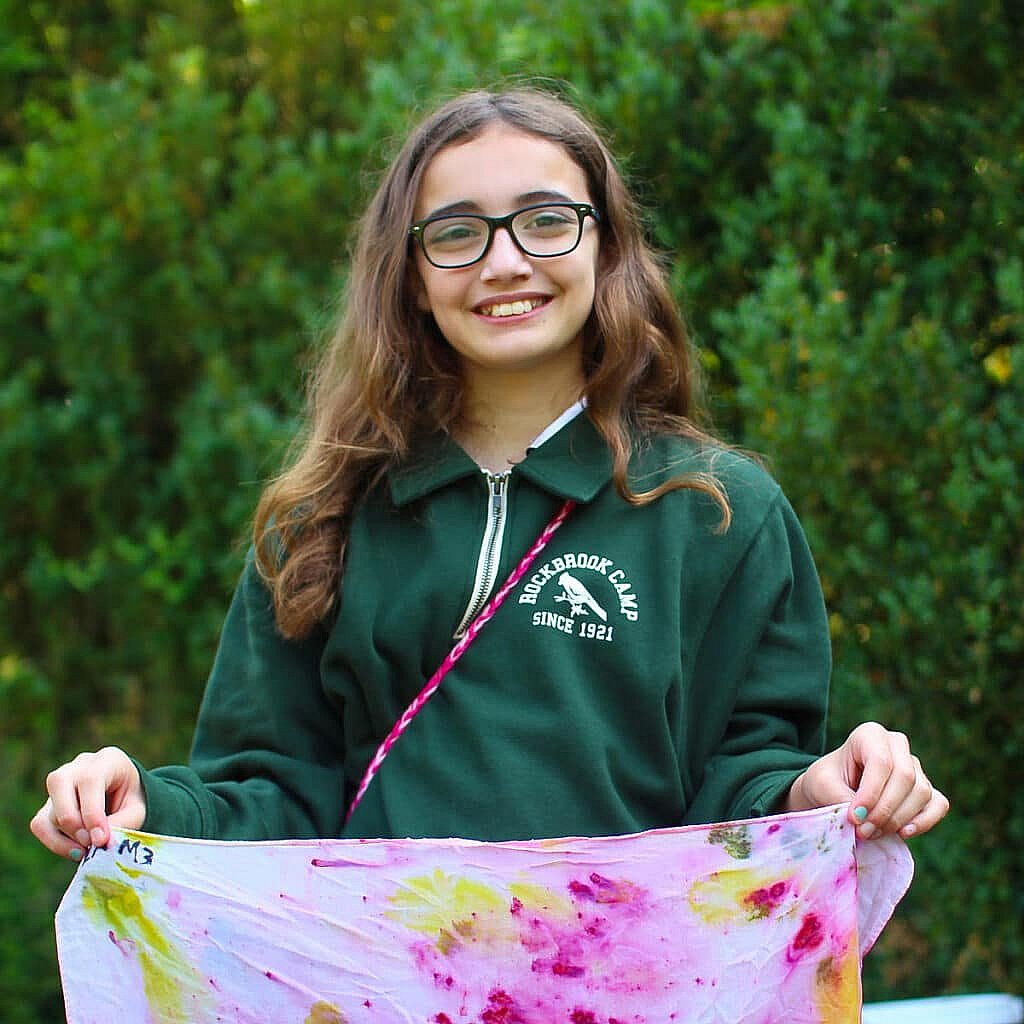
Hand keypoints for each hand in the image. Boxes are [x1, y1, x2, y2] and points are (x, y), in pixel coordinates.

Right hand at [29, 747, 145, 859]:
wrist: (127, 797)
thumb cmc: (132, 800)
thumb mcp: (138, 810)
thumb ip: (123, 823)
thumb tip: (99, 842)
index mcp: (107, 760)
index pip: (90, 780)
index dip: (92, 812)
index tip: (101, 840)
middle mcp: (79, 766)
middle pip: (59, 784)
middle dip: (73, 821)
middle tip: (91, 843)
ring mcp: (60, 784)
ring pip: (48, 809)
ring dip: (65, 837)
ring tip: (88, 850)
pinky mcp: (49, 803)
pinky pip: (40, 824)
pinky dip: (54, 842)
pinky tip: (76, 851)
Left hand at [786, 721, 948, 839]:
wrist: (834, 790)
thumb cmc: (826, 781)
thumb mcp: (821, 784)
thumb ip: (839, 798)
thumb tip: (864, 820)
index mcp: (870, 734)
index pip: (881, 762)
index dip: (871, 793)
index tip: (855, 818)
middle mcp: (897, 745)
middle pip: (905, 777)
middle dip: (885, 810)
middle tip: (863, 831)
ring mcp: (915, 767)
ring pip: (921, 792)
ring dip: (898, 819)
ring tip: (872, 833)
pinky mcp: (927, 789)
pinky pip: (938, 804)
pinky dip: (924, 821)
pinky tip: (903, 833)